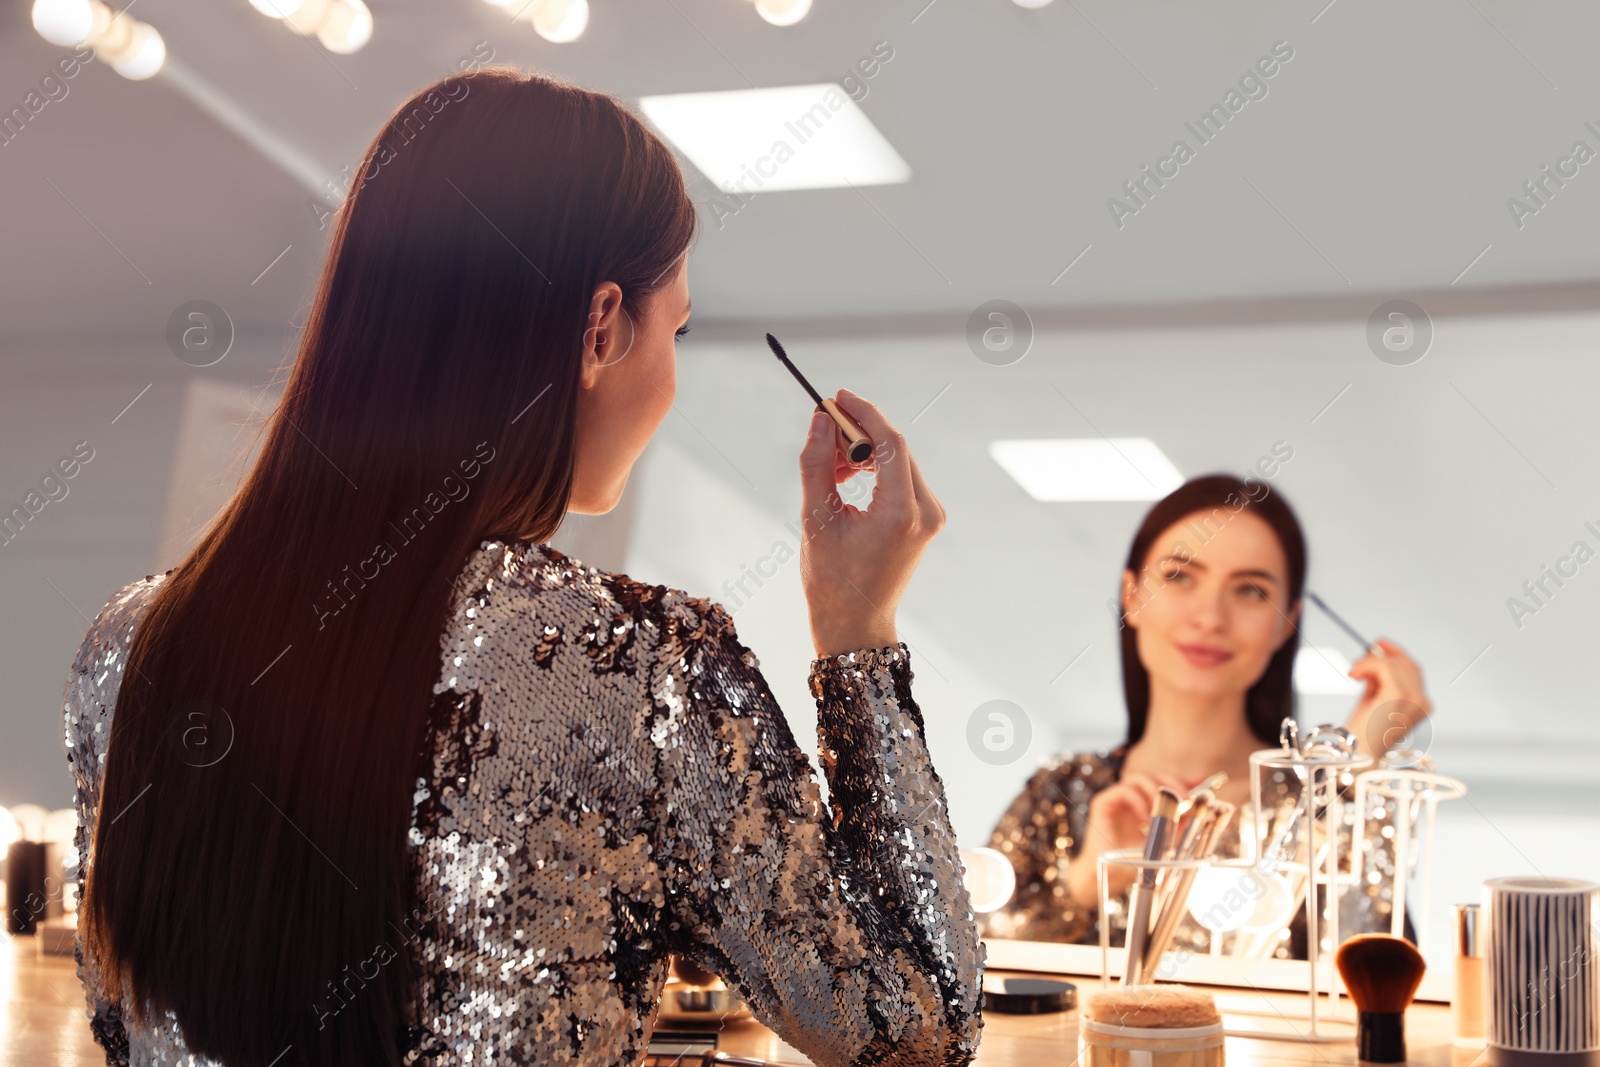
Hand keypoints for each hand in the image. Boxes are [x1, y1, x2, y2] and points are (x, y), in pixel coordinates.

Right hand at [797, 389, 945, 658]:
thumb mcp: (815, 519)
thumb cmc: (832, 580)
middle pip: (895, 449)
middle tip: (822, 434)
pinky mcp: (927, 520)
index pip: (890, 443)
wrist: (856, 624)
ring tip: (828, 468)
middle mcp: (926, 512)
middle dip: (857, 434)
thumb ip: (816, 464)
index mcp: (900, 513)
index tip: (837, 398)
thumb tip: (819, 420)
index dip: (864, 413)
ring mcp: (931, 516)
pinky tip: (845, 481)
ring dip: (863, 454)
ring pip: (898, 461)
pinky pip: (902, 478)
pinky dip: (874, 471)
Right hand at [1067, 770, 1197, 907]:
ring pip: (1139, 778)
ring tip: (1163, 812)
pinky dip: (1138, 802)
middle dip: (1173, 784)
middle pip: (1154, 775)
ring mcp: (1117, 797)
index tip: (1202, 780)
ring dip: (1155, 791)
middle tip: (1185, 800)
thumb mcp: (1166, 839)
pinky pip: (1124, 791)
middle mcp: (1131, 795)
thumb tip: (1199, 808)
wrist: (1111, 875)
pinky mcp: (1103, 802)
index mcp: (1146, 801)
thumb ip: (1179, 822)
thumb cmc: (1136, 861)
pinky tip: (1145, 820)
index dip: (1183, 779)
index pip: (1166, 781)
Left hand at [1344, 637, 1432, 757]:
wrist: (1360, 752)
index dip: (1396, 653)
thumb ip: (1380, 679)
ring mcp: (1412, 698)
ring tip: (1355, 674)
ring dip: (1369, 663)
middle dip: (1380, 657)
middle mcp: (1422, 701)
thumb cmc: (1364, 731)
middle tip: (1359, 661)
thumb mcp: (1376, 699)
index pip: (1414, 669)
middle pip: (1405, 664)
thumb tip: (1374, 653)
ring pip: (1393, 664)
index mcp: (1422, 704)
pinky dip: (1366, 666)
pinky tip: (1355, 674)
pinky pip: (1383, 667)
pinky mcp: (1398, 695)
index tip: (1379, 644)